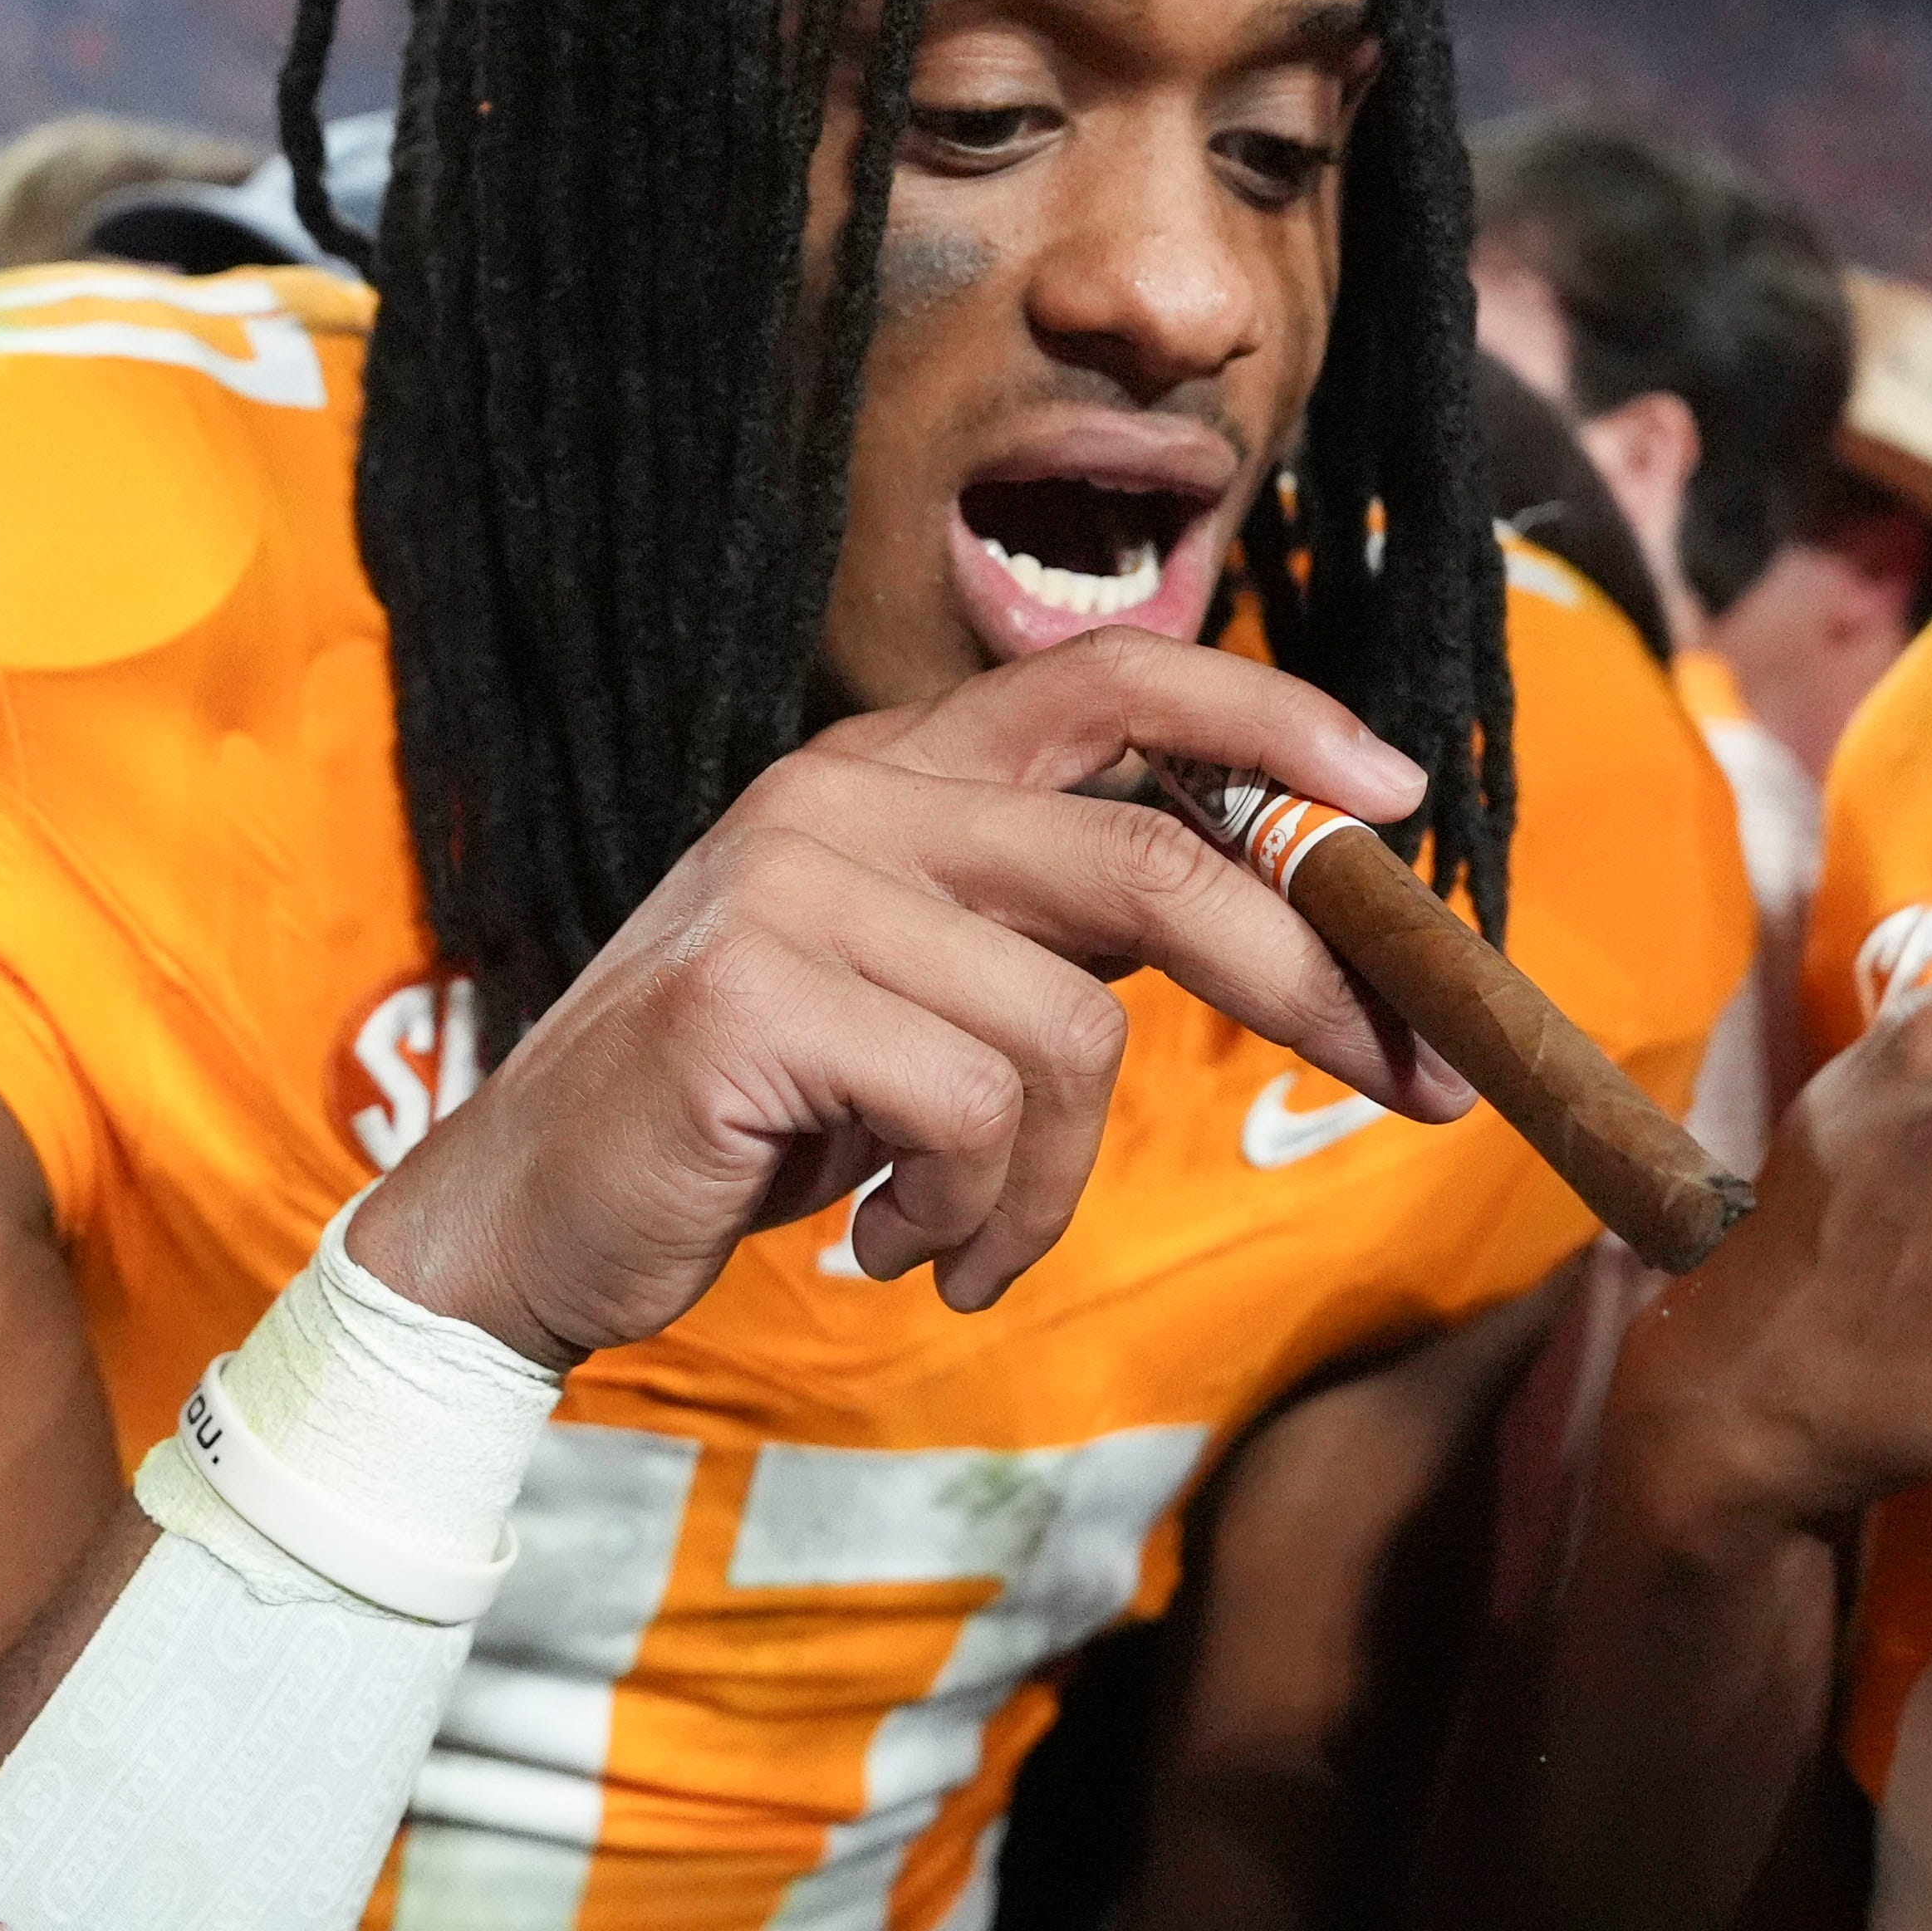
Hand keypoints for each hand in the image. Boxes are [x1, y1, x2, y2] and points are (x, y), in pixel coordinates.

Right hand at [347, 630, 1473, 1369]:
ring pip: (1069, 1029)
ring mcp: (787, 891)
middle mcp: (838, 801)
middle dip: (1312, 979)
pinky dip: (973, 1218)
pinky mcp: (751, 1002)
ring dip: (1052, 1185)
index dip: (1275, 731)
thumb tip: (1270, 919)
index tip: (1399, 804)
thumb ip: (1045, 932)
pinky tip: (891, 1249)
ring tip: (966, 1241)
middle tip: (1413, 1086)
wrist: (517, 1226)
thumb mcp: (911, 1000)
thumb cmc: (738, 1127)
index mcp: (883, 775)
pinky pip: (978, 1116)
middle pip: (1150, 855)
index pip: (1115, 681)